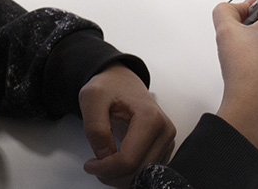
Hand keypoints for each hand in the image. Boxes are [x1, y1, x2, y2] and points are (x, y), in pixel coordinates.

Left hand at [79, 64, 176, 186]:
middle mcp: (164, 130)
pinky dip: (128, 173)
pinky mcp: (163, 147)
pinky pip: (146, 171)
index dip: (105, 168)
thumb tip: (104, 155)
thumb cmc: (109, 86)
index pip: (129, 160)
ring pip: (143, 176)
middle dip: (112, 174)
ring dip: (120, 176)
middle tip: (95, 164)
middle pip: (138, 172)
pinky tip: (116, 160)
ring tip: (104, 161)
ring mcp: (166, 140)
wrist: (121, 80)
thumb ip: (95, 128)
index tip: (90, 164)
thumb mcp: (92, 98)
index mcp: (150, 118)